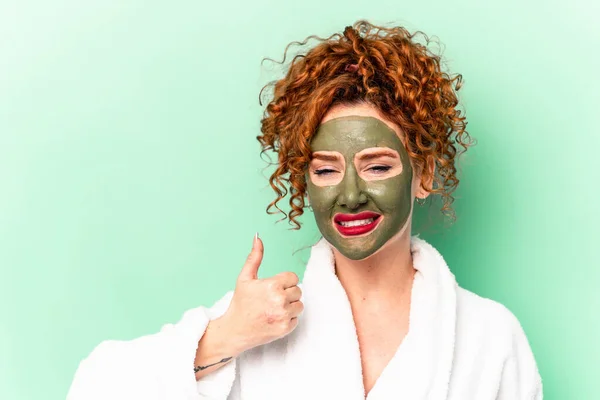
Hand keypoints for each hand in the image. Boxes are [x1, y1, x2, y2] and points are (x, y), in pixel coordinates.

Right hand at [220, 234, 303, 354]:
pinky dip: (288, 319)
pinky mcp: (285, 328)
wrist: (235, 330)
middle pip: (298, 291)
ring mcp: (283, 315)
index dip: (283, 282)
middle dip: (287, 293)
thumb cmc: (240, 303)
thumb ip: (254, 257)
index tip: (273, 288)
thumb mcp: (245, 278)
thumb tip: (258, 237)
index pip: (293, 278)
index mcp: (272, 285)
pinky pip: (296, 319)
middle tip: (271, 299)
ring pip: (299, 305)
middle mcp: (280, 300)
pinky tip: (274, 318)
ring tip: (274, 308)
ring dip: (290, 306)